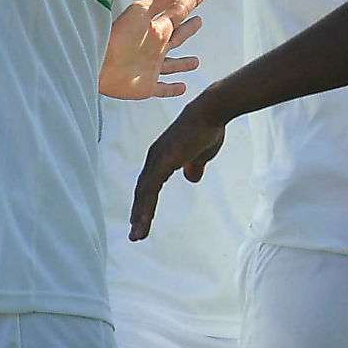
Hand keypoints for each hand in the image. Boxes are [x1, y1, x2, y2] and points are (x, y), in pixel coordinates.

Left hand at [98, 0, 206, 99]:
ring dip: (183, 64)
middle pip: (177, 37)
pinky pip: (163, 89)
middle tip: (199, 21)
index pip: (178, 12)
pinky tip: (182, 88)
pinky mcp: (147, 86)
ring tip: (196, 62)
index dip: (190, 1)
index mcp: (157, 28)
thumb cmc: (118, 35)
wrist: (98, 63)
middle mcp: (156, 47)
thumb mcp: (141, 12)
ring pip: (172, 65)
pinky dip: (172, 89)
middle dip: (188, 30)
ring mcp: (151, 67)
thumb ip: (161, 0)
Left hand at [130, 97, 228, 239]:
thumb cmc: (208, 128)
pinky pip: (151, 189)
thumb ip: (194, 166)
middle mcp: (155, 159)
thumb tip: (192, 178)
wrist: (211, 111)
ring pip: (143, 194)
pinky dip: (145, 206)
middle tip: (136, 235)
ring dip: (140, 216)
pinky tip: (143, 220)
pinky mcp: (163, 161)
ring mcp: (157, 159)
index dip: (145, 203)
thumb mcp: (202, 154)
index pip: (149, 185)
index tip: (143, 221)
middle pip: (142, 191)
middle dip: (139, 214)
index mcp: (162, 158)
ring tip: (137, 235)